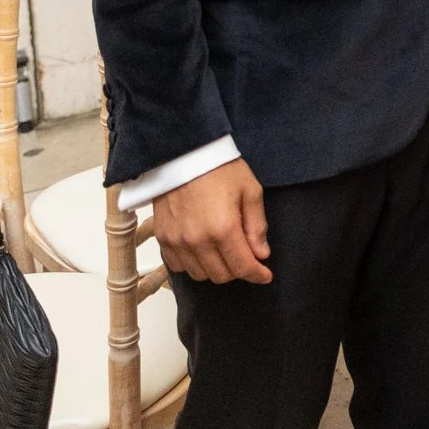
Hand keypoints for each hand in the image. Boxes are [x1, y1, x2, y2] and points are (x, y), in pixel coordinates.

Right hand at [149, 158, 270, 283]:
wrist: (183, 153)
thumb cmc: (219, 168)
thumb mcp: (250, 191)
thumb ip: (257, 226)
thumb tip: (261, 254)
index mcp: (223, 228)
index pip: (242, 267)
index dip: (257, 274)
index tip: (265, 275)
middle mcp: (197, 240)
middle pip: (222, 276)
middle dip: (238, 270)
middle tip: (246, 257)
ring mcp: (177, 241)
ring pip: (200, 275)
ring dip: (216, 269)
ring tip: (225, 251)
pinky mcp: (163, 238)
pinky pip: (178, 266)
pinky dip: (193, 264)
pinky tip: (203, 250)